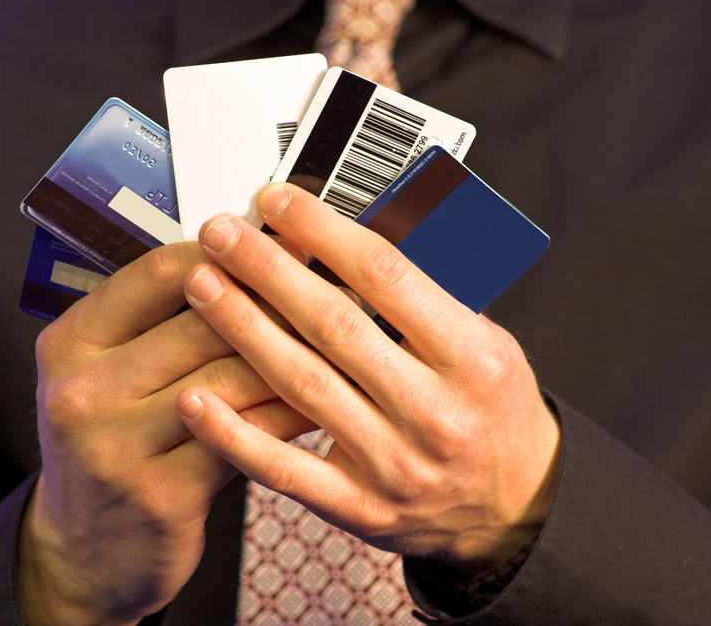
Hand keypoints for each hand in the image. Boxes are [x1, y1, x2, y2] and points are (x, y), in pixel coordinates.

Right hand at [17, 242, 312, 625]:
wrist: (84, 552)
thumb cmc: (113, 445)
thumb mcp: (108, 374)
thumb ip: (163, 323)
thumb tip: (256, 262)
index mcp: (70, 342)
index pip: (159, 273)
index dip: (230, 251)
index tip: (283, 241)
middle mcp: (82, 389)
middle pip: (203, 321)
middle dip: (279, 299)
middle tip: (337, 284)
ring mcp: (117, 444)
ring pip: (231, 376)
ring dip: (297, 352)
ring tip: (346, 337)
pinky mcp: (162, 492)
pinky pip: (246, 435)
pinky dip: (290, 411)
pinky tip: (325, 397)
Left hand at [176, 184, 560, 571]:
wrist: (517, 507)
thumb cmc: (494, 411)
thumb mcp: (488, 342)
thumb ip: (425, 297)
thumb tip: (347, 238)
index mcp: (472, 358)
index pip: (386, 276)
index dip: (323, 231)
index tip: (277, 202)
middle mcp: (433, 411)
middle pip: (332, 325)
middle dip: (267, 270)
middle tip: (220, 234)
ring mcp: (394, 464)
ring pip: (301, 385)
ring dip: (242, 329)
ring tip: (201, 285)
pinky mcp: (360, 508)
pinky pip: (285, 470)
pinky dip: (234, 435)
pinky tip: (193, 398)